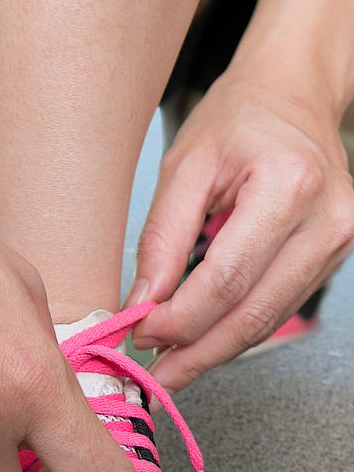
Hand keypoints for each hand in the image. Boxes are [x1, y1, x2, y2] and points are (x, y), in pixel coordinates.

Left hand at [130, 58, 353, 393]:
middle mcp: (329, 220)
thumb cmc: (236, 121)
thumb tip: (144, 301)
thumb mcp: (183, 167)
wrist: (290, 95)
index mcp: (289, 187)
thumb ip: (163, 237)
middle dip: (197, 351)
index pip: (227, 279)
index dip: (179, 318)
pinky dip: (237, 328)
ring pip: (269, 319)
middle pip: (254, 312)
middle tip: (153, 375)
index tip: (138, 334)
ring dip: (215, 349)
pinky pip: (279, 305)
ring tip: (170, 366)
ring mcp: (340, 242)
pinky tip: (202, 340)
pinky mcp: (334, 255)